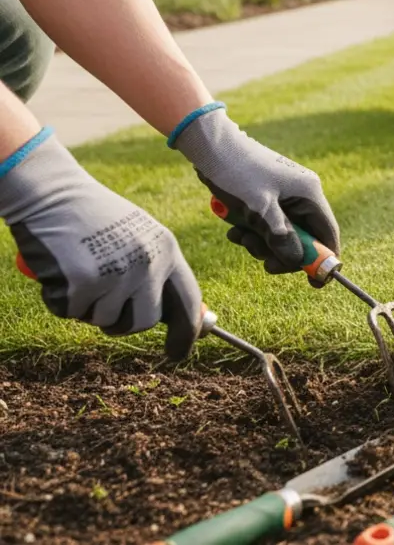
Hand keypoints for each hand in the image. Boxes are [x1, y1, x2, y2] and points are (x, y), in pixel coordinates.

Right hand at [0, 128, 202, 358]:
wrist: (51, 192)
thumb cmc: (91, 216)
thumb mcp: (137, 236)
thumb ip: (154, 270)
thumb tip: (169, 316)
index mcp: (166, 249)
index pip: (189, 300)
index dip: (186, 332)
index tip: (179, 352)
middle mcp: (148, 263)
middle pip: (145, 321)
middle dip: (123, 324)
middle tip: (102, 306)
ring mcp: (117, 273)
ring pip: (104, 320)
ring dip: (87, 306)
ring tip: (78, 271)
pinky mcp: (82, 282)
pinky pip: (70, 312)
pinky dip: (59, 299)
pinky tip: (58, 269)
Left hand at [170, 105, 339, 284]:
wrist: (210, 146)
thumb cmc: (236, 172)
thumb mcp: (257, 209)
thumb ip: (280, 236)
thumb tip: (297, 261)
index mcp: (309, 194)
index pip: (327, 234)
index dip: (322, 260)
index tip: (312, 283)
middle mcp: (303, 195)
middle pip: (304, 238)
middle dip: (282, 253)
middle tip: (261, 261)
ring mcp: (286, 196)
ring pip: (284, 234)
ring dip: (263, 244)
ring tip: (239, 237)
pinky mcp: (270, 197)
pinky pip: (269, 225)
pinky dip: (254, 233)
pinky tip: (235, 230)